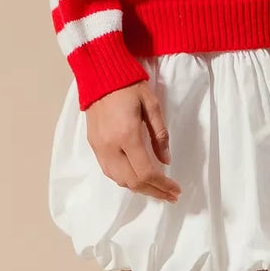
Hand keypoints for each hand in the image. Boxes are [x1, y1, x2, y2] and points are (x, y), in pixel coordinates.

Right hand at [85, 79, 181, 201]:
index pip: (146, 172)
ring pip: (119, 180)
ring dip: (139, 188)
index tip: (176, 190)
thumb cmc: (130, 86)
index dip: (162, 185)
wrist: (100, 75)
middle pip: (132, 182)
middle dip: (153, 192)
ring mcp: (100, 148)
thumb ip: (160, 134)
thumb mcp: (152, 104)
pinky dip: (125, 180)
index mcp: (128, 135)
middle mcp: (111, 147)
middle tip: (170, 195)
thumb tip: (166, 161)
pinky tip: (137, 177)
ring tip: (156, 188)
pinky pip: (109, 172)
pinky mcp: (94, 146)